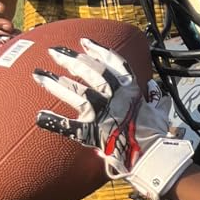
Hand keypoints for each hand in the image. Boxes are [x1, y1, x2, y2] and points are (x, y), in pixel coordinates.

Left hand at [34, 39, 199, 199]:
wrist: (153, 157)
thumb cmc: (156, 136)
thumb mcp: (158, 114)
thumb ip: (156, 105)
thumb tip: (160, 101)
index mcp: (131, 90)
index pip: (114, 64)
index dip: (98, 51)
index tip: (84, 42)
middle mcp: (116, 97)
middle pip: (90, 72)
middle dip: (70, 60)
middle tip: (53, 51)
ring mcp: (103, 114)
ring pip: (77, 94)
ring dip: (57, 84)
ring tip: (39, 75)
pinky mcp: (94, 133)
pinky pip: (70, 127)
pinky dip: (54, 122)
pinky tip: (39, 117)